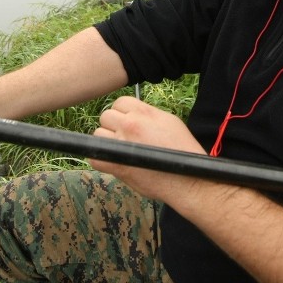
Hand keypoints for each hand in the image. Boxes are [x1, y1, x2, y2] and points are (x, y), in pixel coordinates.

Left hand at [90, 96, 205, 200]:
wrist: (187, 180)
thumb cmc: (182, 151)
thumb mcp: (169, 121)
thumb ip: (148, 114)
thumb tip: (133, 114)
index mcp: (143, 112)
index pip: (119, 102)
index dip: (122, 113)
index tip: (128, 122)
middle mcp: (129, 124)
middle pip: (106, 116)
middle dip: (113, 126)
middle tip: (124, 137)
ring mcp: (120, 144)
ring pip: (97, 135)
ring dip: (105, 142)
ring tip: (120, 150)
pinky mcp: (116, 165)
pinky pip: (94, 158)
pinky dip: (100, 160)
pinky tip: (113, 162)